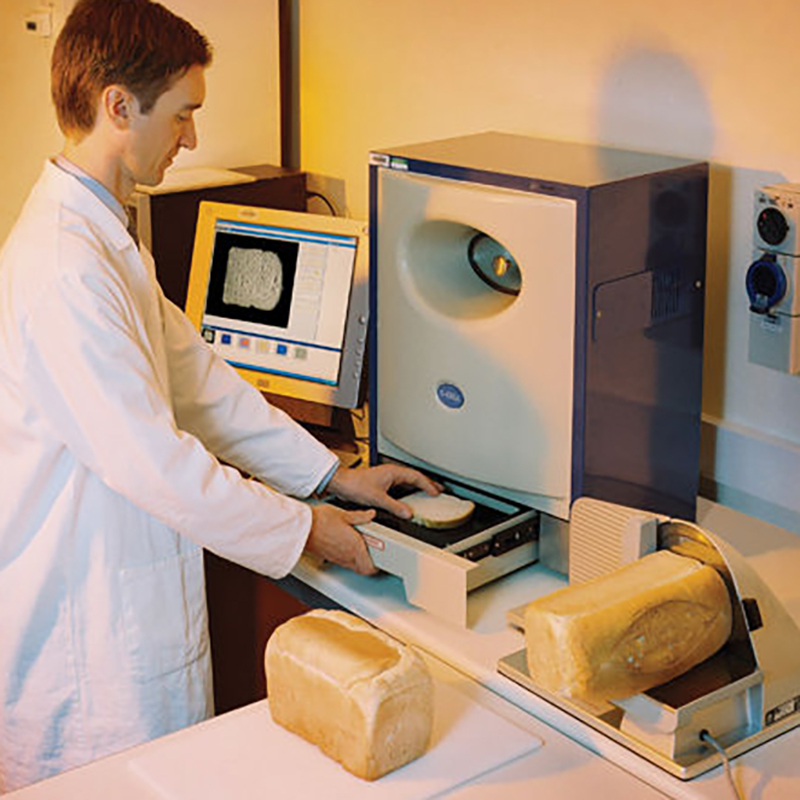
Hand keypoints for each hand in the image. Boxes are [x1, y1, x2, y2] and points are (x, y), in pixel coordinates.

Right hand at [304, 503, 377, 575]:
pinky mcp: (328, 557)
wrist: (301, 527)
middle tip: (374, 554)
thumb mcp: (343, 514)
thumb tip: (370, 515)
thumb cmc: (319, 521)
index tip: (381, 558)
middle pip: (362, 570)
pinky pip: (343, 562)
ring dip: (359, 561)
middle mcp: (346, 556)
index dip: (378, 565)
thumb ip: (359, 516)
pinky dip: (348, 558)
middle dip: (370, 565)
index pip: (370, 566)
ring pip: (353, 566)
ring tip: (361, 547)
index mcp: (354, 546)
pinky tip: (346, 546)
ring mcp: (336, 558)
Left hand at [326, 463, 441, 519]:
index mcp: (393, 472)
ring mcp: (387, 476)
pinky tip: (409, 496)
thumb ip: (394, 506)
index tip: (436, 492)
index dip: (428, 485)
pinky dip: (409, 489)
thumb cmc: (355, 485)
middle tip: (438, 489)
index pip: (417, 477)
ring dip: (419, 485)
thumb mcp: (377, 498)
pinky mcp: (382, 482)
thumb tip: (408, 513)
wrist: (341, 483)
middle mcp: (392, 472)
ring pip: (408, 480)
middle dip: (427, 483)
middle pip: (415, 477)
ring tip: (427, 492)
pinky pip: (401, 484)